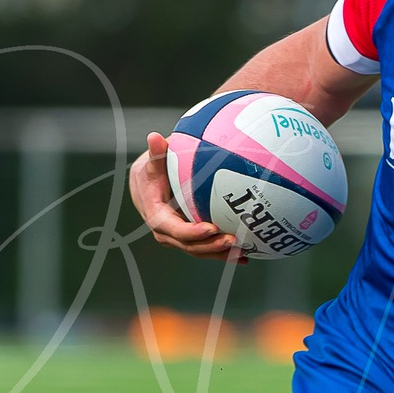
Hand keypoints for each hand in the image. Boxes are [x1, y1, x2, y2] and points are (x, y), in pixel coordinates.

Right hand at [129, 132, 245, 261]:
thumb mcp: (153, 163)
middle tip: (233, 239)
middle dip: (211, 246)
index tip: (211, 228)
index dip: (192, 232)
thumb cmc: (152, 172)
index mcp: (156, 215)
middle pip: (189, 245)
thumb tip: (155, 137)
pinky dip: (224, 253)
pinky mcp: (190, 239)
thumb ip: (156, 153)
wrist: (147, 186)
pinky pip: (206, 248)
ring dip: (221, 254)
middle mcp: (166, 232)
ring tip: (243, 252)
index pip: (173, 228)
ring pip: (200, 251)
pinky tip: (246, 255)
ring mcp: (178, 238)